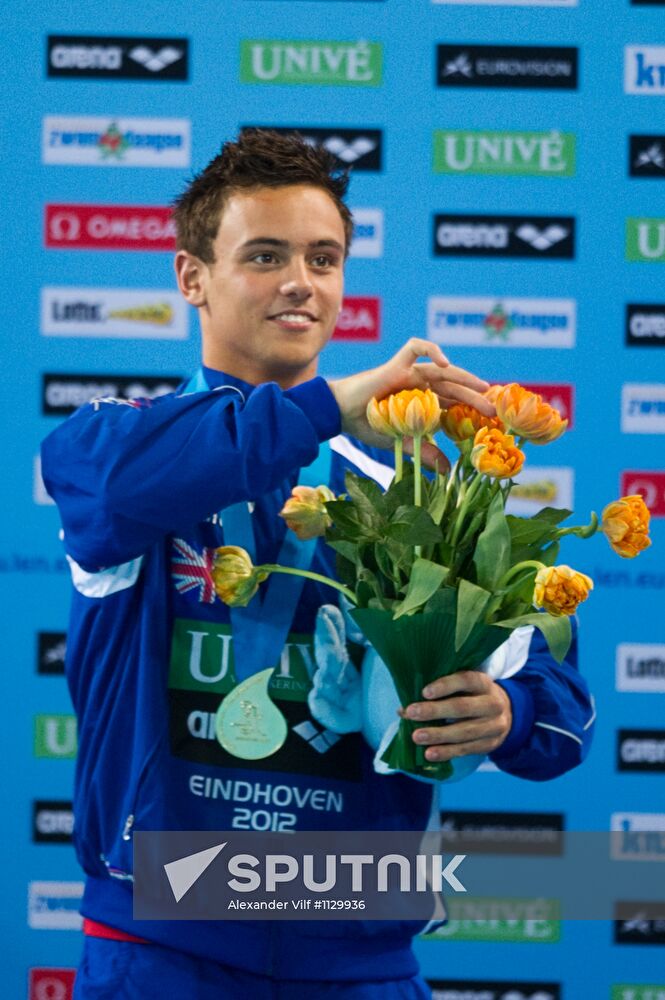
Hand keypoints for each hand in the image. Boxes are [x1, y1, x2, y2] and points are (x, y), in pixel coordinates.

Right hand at [327, 338, 493, 468]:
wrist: (341, 414)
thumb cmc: (368, 426)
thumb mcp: (401, 442)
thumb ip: (424, 452)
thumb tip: (447, 471)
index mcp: (424, 403)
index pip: (454, 404)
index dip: (472, 411)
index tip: (490, 424)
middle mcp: (421, 386)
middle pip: (455, 388)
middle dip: (475, 399)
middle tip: (493, 412)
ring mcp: (411, 373)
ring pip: (444, 370)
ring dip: (465, 377)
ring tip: (483, 388)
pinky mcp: (397, 363)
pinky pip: (417, 348)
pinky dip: (432, 350)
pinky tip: (445, 362)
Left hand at [400, 671, 512, 762]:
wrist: (506, 716)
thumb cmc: (474, 697)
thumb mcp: (465, 688)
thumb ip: (439, 693)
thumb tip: (403, 709)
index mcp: (484, 683)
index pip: (466, 680)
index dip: (445, 686)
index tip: (424, 692)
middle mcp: (492, 704)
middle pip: (462, 707)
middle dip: (435, 711)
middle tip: (412, 713)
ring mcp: (493, 726)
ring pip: (464, 731)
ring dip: (438, 735)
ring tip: (417, 736)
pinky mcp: (490, 745)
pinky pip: (466, 749)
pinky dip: (446, 752)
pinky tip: (429, 753)